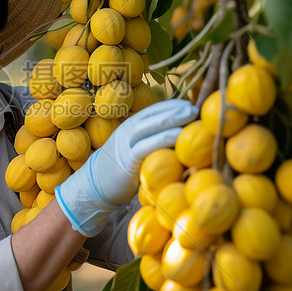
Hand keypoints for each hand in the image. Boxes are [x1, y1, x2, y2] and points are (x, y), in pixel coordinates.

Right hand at [55, 99, 197, 236]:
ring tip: (192, 117)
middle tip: (195, 108)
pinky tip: (179, 136)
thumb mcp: (134, 150)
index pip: (152, 110)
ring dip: (172, 119)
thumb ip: (150, 141)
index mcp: (130, 126)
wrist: (96, 186)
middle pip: (153, 115)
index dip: (171, 105)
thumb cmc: (122, 170)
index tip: (189, 104)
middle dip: (175, 109)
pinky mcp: (127, 160)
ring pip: (150, 126)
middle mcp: (127, 131)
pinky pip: (147, 145)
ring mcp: (126, 144)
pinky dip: (164, 138)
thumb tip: (179, 136)